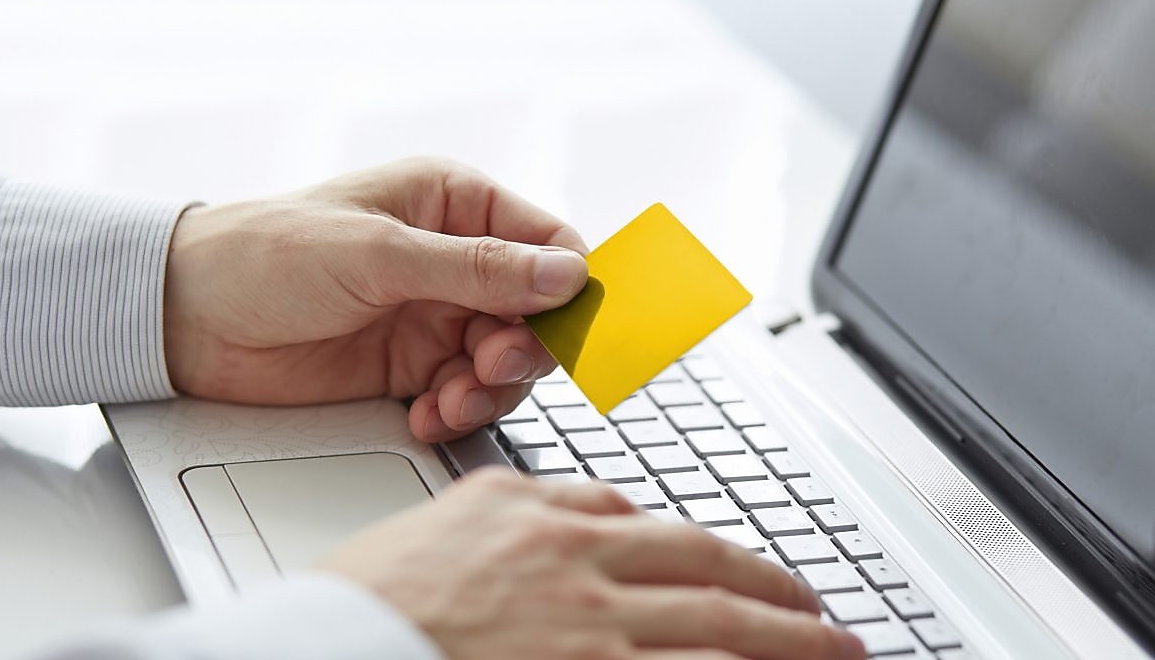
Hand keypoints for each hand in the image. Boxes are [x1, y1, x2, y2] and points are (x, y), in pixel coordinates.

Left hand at [163, 157, 587, 440]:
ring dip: (487, 389)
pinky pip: (464, 394)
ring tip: (446, 401)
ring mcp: (433, 316)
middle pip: (536, 311)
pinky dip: (455, 412)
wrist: (186, 318)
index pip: (547, 241)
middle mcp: (454, 259)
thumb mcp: (378, 254)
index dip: (567, 287)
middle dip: (522, 348)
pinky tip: (423, 416)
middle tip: (488, 367)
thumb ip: (476, 269)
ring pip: (505, 361)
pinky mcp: (409, 366)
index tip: (563, 328)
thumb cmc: (268, 255)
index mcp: (454, 204)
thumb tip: (568, 274)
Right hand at [319, 468, 864, 659]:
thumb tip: (567, 517)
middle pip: (705, 564)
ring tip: (836, 652)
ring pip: (722, 624)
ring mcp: (589, 622)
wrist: (318, 651)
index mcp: (529, 509)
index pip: (641, 516)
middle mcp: (573, 556)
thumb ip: (508, 516)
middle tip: (817, 610)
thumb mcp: (433, 530)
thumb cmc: (355, 608)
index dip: (701, 547)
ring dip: (794, 640)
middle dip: (775, 588)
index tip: (730, 566)